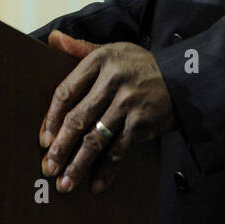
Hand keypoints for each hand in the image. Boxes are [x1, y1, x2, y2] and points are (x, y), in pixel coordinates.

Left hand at [38, 30, 175, 193]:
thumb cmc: (138, 65)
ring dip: (78, 164)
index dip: (51, 118)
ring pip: (96, 138)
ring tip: (65, 183)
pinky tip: (95, 185)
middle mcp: (113, 80)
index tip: (43, 139)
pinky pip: (119, 150)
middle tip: (48, 168)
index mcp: (100, 60)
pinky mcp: (142, 122)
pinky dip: (107, 170)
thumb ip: (79, 48)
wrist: (181, 77)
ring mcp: (129, 102)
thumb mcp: (111, 50)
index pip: (67, 91)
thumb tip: (52, 38)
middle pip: (78, 118)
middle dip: (61, 147)